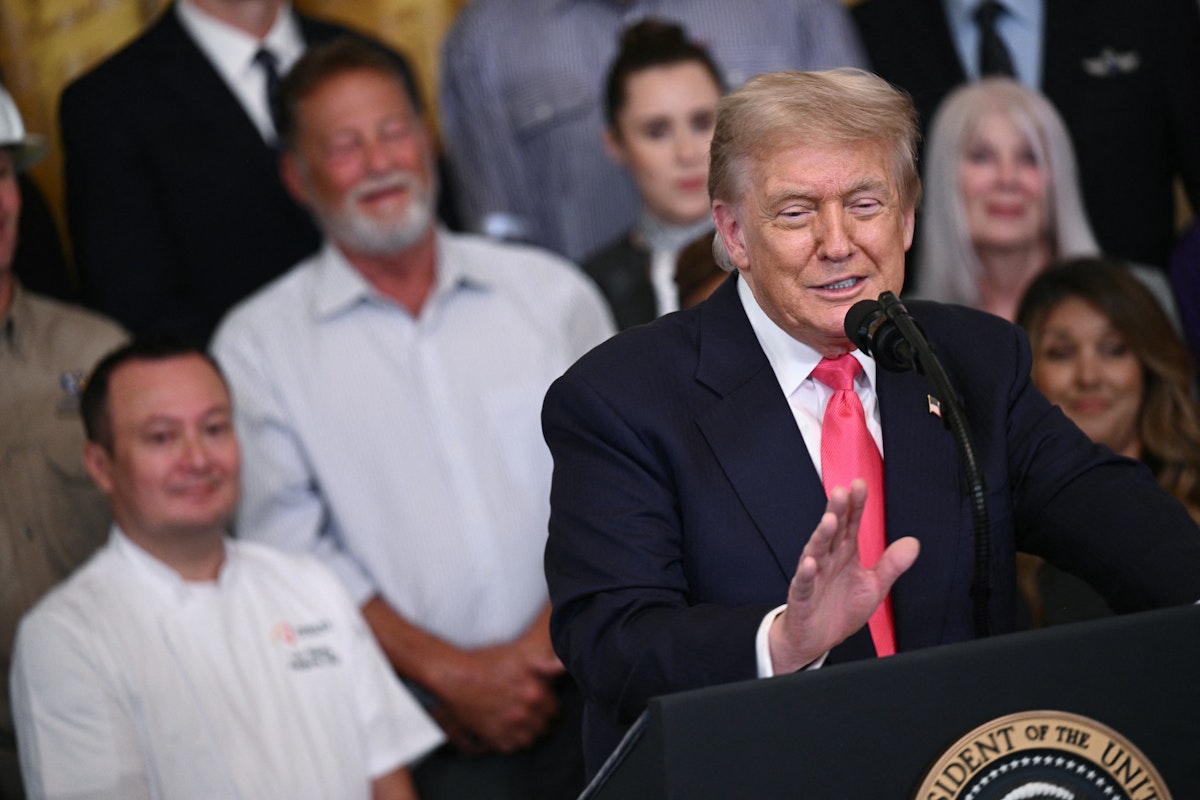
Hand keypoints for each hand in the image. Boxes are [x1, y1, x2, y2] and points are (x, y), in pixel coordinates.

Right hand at [434, 641, 561, 752]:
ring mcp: (509, 727)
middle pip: (544, 726)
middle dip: (538, 718)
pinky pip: (512, 747)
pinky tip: (504, 726)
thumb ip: (546, 663)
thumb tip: (564, 666)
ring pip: (530, 739)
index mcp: (535, 692)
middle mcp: (525, 713)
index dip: (547, 704)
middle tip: (526, 709)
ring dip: (526, 731)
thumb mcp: (519, 655)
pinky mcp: (494, 738)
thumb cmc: (485, 662)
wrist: (455, 677)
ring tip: (517, 719)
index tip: (539, 700)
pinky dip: (510, 740)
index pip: (555, 709)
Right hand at [768, 479, 918, 672]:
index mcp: (845, 554)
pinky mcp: (802, 596)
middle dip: (836, 512)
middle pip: (832, 532)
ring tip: (829, 521)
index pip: (851, 525)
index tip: (860, 485)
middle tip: (841, 492)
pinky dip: (806, 574)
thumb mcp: (874, 587)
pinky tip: (810, 563)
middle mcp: (828, 560)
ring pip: (816, 552)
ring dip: (821, 536)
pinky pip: (803, 583)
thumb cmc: (840, 608)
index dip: (855, 506)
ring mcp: (813, 576)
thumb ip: (891, 565)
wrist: (816, 639)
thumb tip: (913, 543)